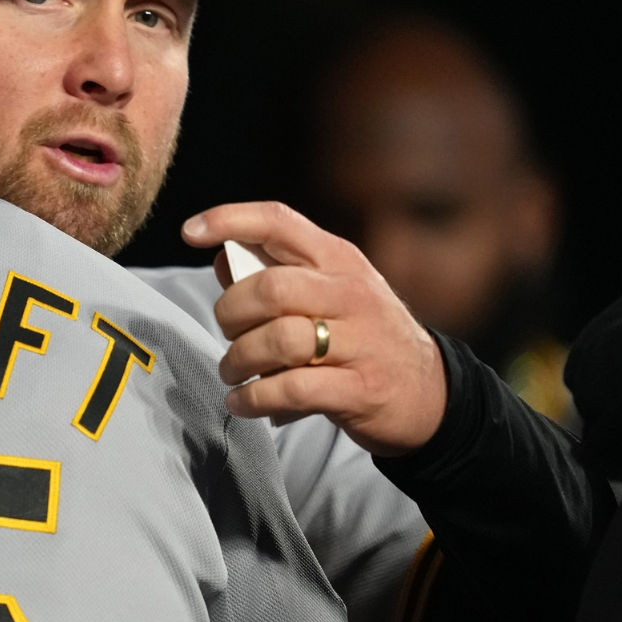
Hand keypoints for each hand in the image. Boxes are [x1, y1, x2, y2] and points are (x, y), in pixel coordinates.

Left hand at [181, 201, 445, 456]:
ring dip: (239, 359)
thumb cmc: (361, 336)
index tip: (190, 230)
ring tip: (232, 372)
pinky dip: (255, 398)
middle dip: (231, 312)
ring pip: (278, 339)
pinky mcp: (360, 389)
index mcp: (339, 259)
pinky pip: (291, 388)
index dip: (230, 219)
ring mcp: (360, 342)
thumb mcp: (329, 292)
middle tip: (227, 332)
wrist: (431, 394)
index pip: (279, 222)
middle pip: (270, 288)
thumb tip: (220, 257)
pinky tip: (243, 402)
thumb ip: (276, 272)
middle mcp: (351, 293)